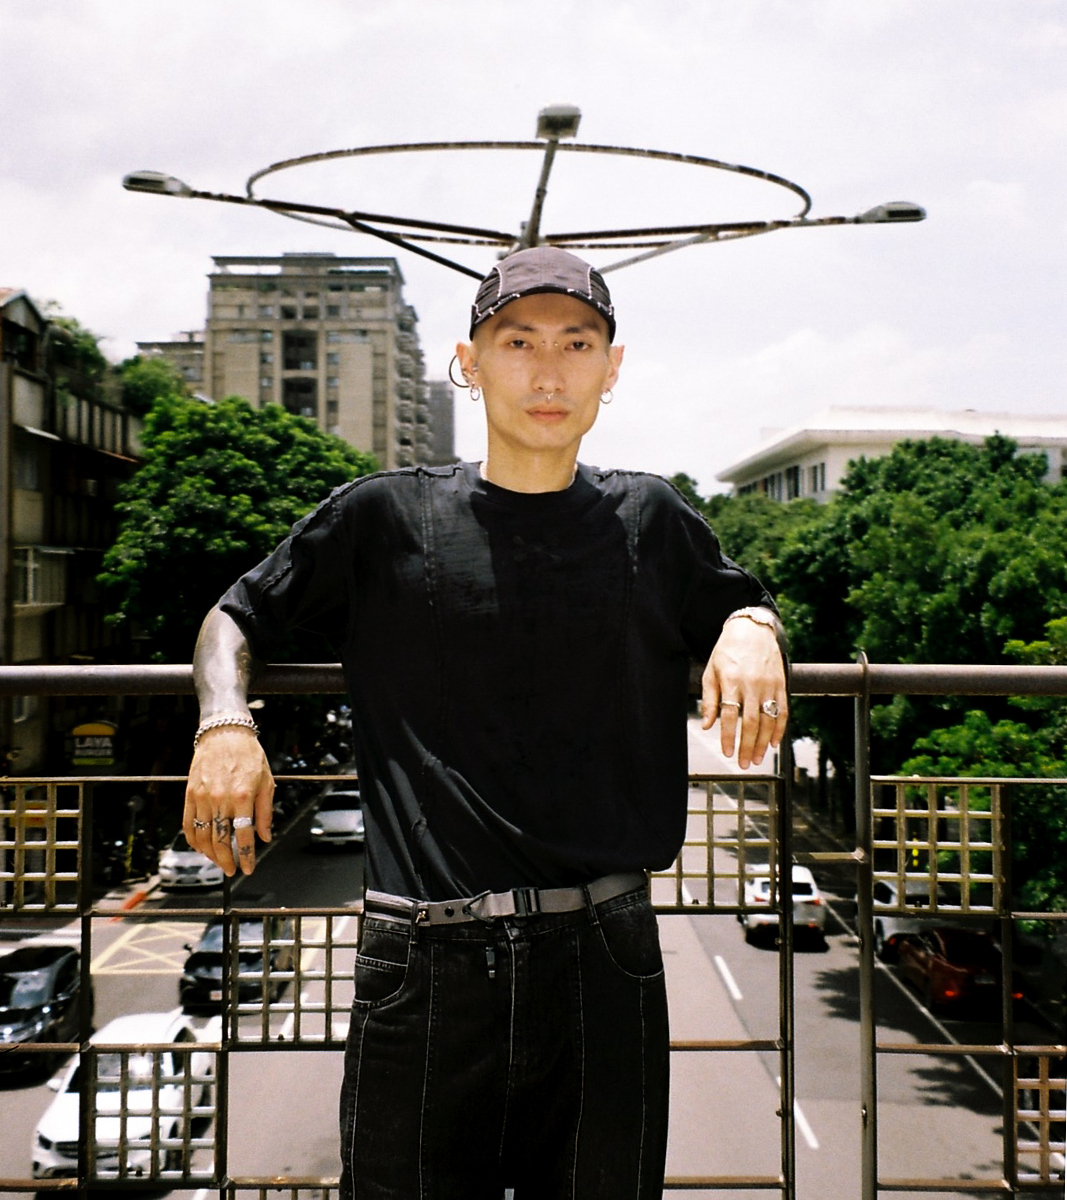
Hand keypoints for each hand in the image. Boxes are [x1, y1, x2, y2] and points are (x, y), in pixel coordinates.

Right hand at [184, 727, 274, 875]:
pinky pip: (188, 825)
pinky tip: (201, 848)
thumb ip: (265, 812)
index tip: (248, 868)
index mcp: (243, 796)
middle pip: (220, 841)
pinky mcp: (190, 795)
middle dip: (227, 861)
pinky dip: (193, 841)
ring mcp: (203, 798)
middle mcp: (221, 799)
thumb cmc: (249, 755)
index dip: (247, 856)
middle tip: (232, 870)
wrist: (225, 734)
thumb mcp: (266, 781)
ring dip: (210, 855)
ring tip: (220, 861)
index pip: (244, 835)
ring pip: (202, 837)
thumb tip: (265, 837)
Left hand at [700, 618, 787, 768]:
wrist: (752, 629)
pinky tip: (775, 744)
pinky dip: (780, 729)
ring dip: (764, 743)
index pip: (729, 715)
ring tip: (758, 759)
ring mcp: (769, 684)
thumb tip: (707, 726)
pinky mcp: (781, 684)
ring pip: (768, 720)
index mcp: (731, 680)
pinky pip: (783, 711)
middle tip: (745, 764)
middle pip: (751, 722)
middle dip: (747, 746)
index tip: (727, 753)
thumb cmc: (727, 650)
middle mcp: (752, 683)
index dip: (728, 737)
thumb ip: (710, 699)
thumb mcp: (711, 671)